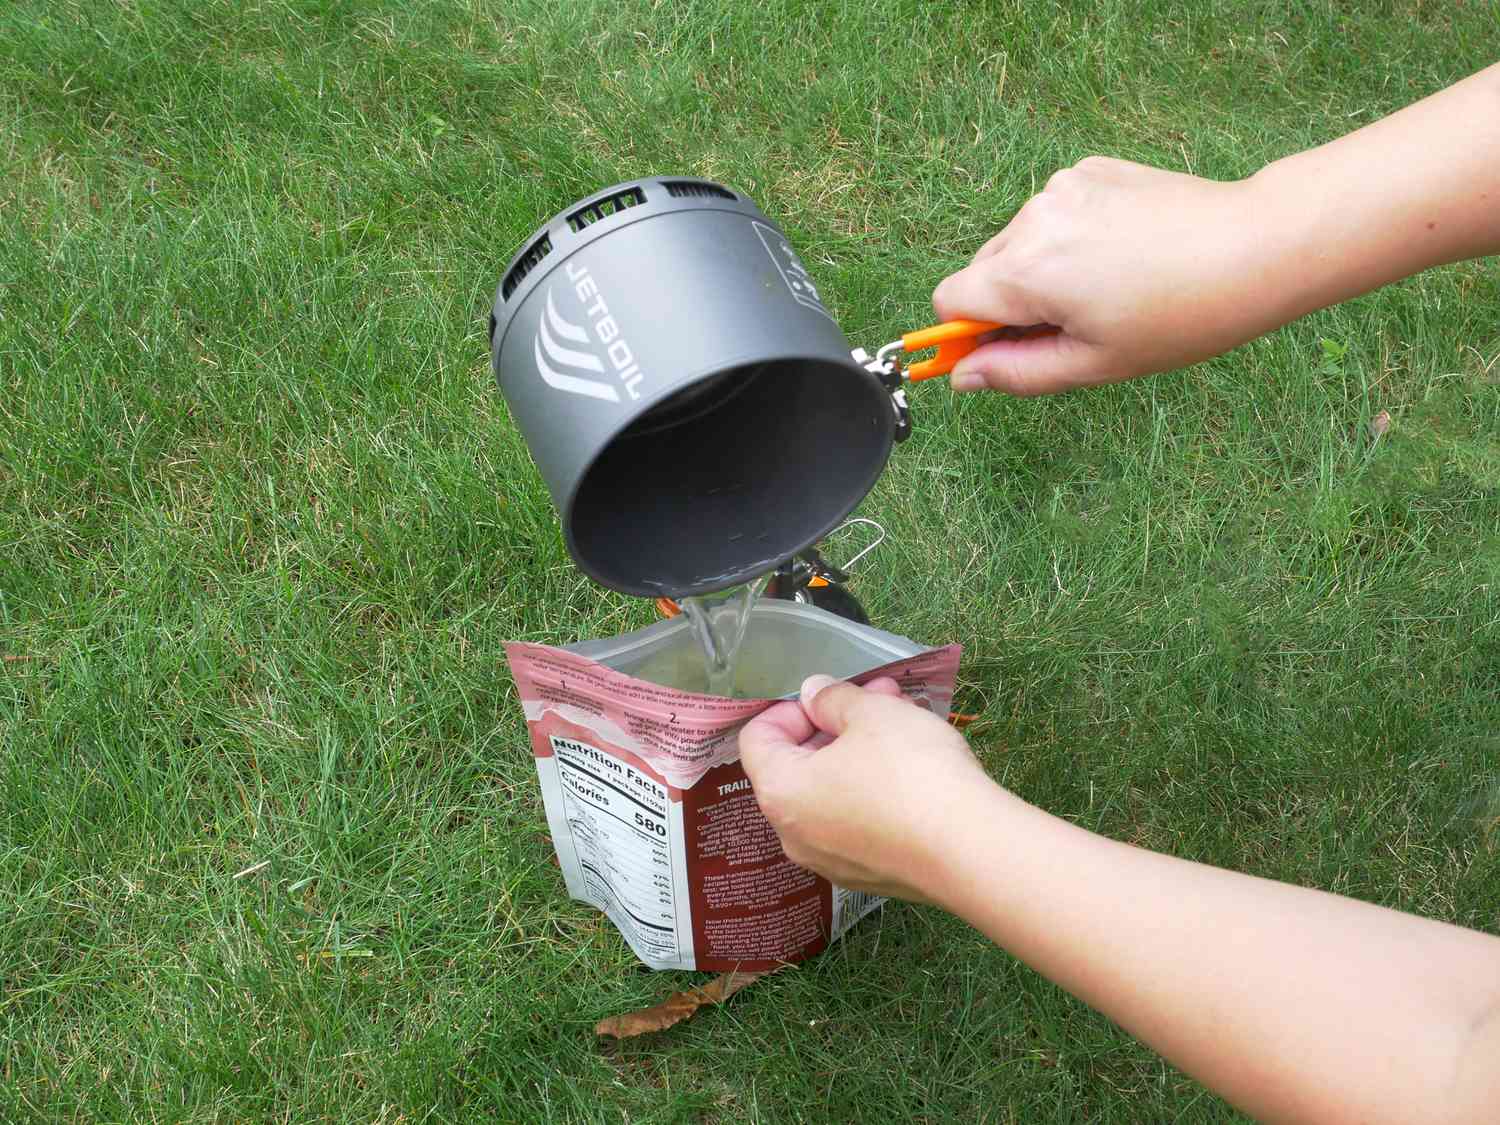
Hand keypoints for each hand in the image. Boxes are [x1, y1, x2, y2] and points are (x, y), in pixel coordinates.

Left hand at [737, 673, 995, 901]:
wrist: (973, 851)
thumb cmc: (911, 771)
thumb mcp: (873, 714)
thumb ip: (833, 698)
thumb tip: (813, 694)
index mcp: (780, 792)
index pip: (757, 737)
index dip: (792, 706)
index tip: (834, 696)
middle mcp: (794, 834)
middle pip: (797, 765)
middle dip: (836, 723)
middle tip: (881, 695)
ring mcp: (831, 861)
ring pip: (832, 792)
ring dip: (860, 751)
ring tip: (906, 720)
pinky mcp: (869, 875)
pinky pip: (857, 821)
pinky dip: (874, 789)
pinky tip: (916, 768)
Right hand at [933, 157, 1292, 394]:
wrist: (1254, 246)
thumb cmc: (1181, 315)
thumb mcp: (1092, 363)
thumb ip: (1015, 372)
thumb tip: (962, 376)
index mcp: (1027, 271)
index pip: (950, 300)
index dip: (964, 334)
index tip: (995, 352)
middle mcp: (1034, 218)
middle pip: (981, 271)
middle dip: (1006, 305)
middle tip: (1068, 329)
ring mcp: (1062, 187)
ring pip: (1017, 243)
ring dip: (1039, 271)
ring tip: (1103, 289)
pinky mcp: (1090, 170)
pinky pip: (1052, 214)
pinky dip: (1068, 238)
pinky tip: (1117, 254)